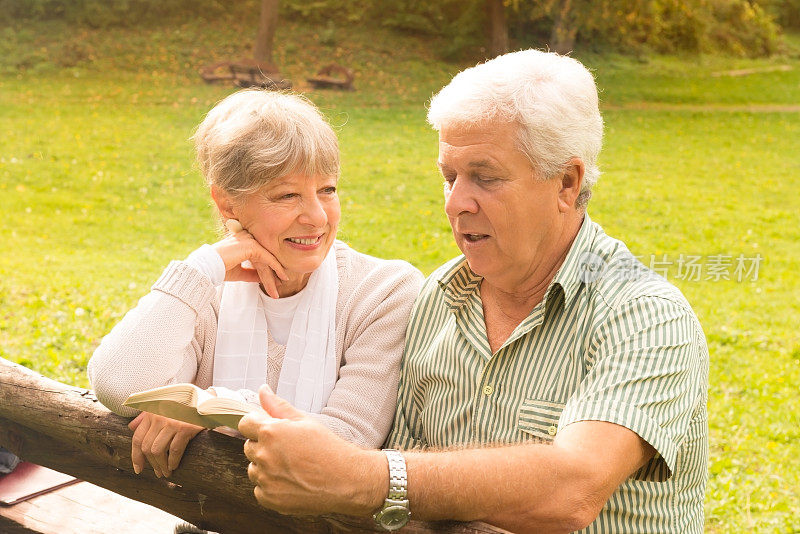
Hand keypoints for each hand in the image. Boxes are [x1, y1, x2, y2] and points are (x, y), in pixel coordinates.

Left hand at [128, 412, 202, 477]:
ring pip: (158, 451)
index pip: (137, 438)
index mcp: (152, 413)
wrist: (207, 403)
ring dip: (161, 466)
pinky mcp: (185, 428)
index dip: (136, 456)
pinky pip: (174, 450)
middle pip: (147, 447)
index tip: (138, 469)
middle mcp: (159, 417)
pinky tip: (174, 466)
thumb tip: (131, 427)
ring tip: (166, 472)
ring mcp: (172, 423)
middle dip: (151, 464)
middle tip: (158, 473)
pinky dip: (172, 461)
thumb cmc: (185, 407)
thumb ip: (147, 415)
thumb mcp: (164, 407)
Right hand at [212, 221, 288, 298]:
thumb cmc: (219, 269)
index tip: (277, 275)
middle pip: (264, 254)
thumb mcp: (239, 272)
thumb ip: (251, 273)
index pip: (259, 252)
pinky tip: (282, 276)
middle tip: (283, 279)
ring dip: (276, 270)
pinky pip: (268, 257)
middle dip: (274, 268)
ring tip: (284, 280)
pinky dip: (276, 267)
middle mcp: (246, 237)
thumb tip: (263, 279)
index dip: (269, 265)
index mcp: (242, 240)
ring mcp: (249, 240)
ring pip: (267, 256)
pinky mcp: (251, 246)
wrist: (207, 268)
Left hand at [239, 385, 384, 515]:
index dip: (256, 424)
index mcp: (271, 432)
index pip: (245, 424)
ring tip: (290, 466)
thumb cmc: (328, 448)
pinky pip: (259, 489)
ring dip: (265, 467)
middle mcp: (264, 456)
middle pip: (249, 447)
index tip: (267, 429)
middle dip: (263, 446)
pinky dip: (270, 486)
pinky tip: (290, 481)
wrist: (346, 480)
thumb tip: (263, 391)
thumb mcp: (305, 421)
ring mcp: (265, 479)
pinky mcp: (269, 499)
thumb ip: (278, 406)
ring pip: (253, 469)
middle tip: (287, 449)